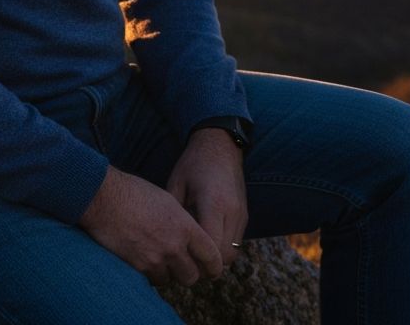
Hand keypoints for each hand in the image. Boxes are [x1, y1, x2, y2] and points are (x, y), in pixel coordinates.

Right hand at [78, 166, 222, 287]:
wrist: (105, 198)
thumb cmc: (134, 192)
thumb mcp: (166, 200)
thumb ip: (181, 221)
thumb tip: (188, 234)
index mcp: (185, 226)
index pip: (211, 256)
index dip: (214, 266)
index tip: (212, 269)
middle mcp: (174, 245)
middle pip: (192, 276)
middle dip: (189, 272)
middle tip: (183, 266)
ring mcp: (156, 258)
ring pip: (171, 280)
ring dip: (168, 273)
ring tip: (160, 259)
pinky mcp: (138, 267)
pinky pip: (152, 281)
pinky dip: (151, 275)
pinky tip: (145, 260)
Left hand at [166, 127, 247, 265]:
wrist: (220, 144)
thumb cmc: (193, 163)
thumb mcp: (176, 184)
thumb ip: (173, 214)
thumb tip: (164, 240)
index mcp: (213, 204)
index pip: (211, 247)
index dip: (197, 260)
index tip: (180, 259)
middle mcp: (232, 212)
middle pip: (225, 256)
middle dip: (207, 264)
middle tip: (188, 260)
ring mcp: (241, 214)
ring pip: (233, 252)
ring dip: (217, 257)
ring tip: (196, 250)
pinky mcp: (245, 214)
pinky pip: (236, 242)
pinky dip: (224, 246)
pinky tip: (207, 237)